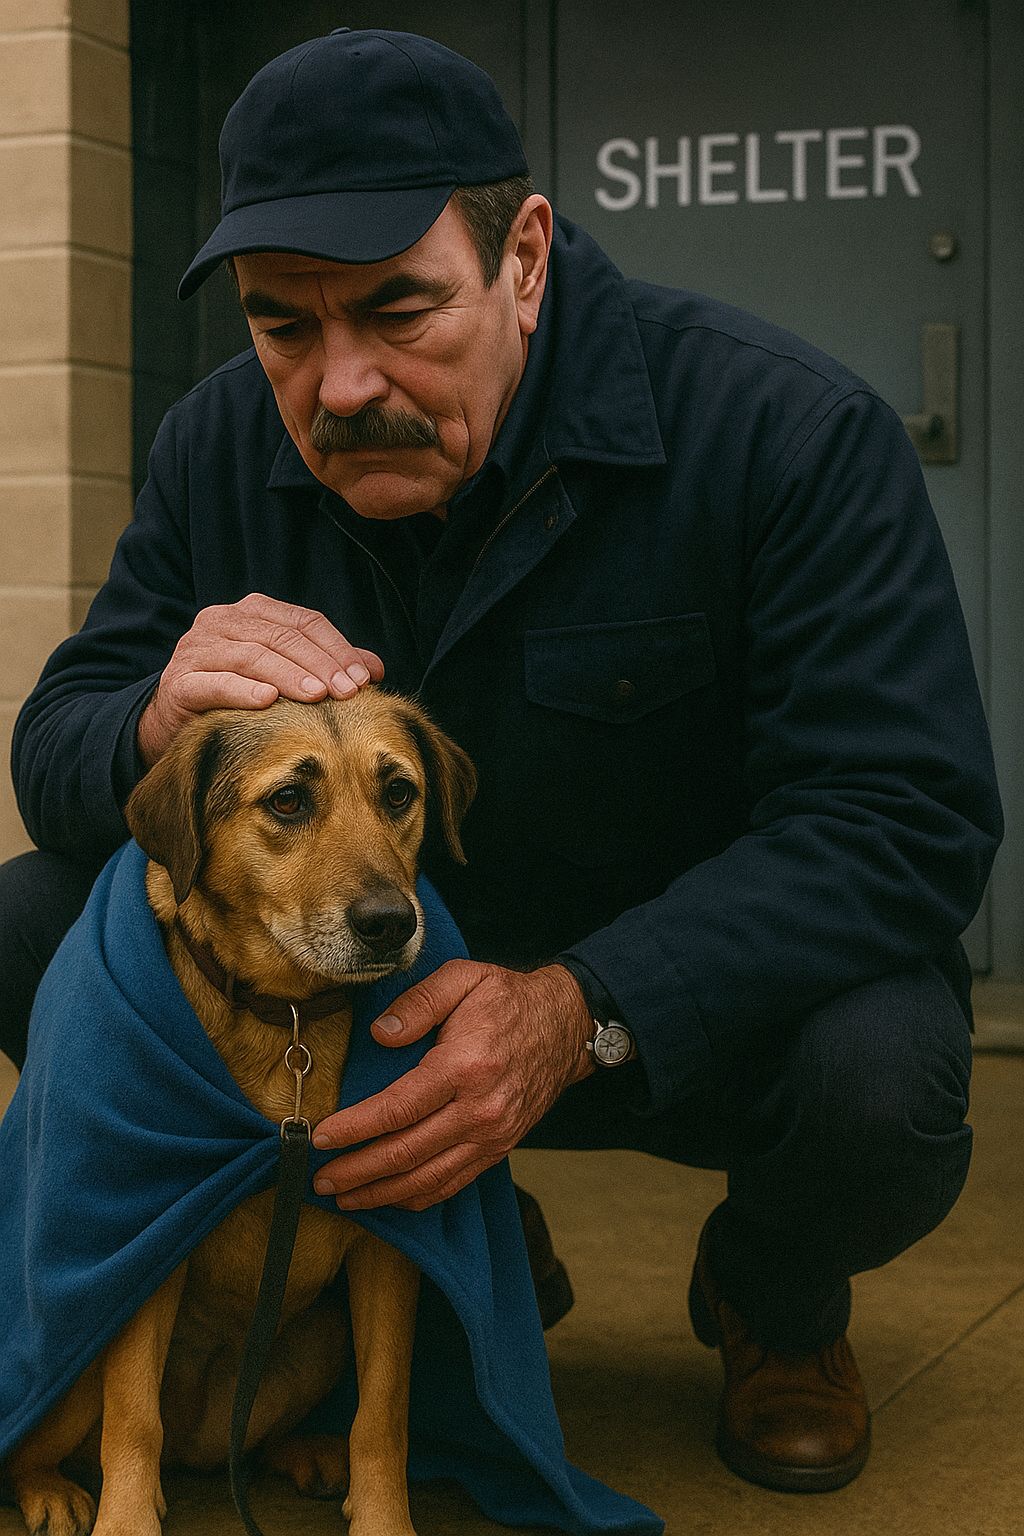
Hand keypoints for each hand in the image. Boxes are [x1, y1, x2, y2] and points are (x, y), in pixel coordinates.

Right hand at [137, 592, 383, 764]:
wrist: (174, 727)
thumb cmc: (237, 699)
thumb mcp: (282, 677)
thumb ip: (325, 667)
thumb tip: (374, 668)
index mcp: (250, 613)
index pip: (303, 621)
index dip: (337, 648)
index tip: (365, 677)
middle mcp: (221, 622)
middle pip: (281, 636)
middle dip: (320, 664)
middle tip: (348, 691)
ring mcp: (196, 650)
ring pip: (252, 656)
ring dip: (289, 675)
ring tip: (318, 696)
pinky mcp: (179, 682)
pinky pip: (215, 683)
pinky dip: (243, 690)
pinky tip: (269, 701)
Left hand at [311, 961, 595, 1210]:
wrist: (567, 1025)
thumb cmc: (508, 998)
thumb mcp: (462, 978)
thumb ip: (418, 1002)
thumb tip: (380, 1035)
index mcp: (464, 1066)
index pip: (397, 1109)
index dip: (354, 1128)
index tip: (320, 1137)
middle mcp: (480, 1109)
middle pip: (406, 1153)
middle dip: (357, 1171)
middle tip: (319, 1177)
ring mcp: (493, 1135)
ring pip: (428, 1179)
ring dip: (382, 1193)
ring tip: (344, 1197)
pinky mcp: (500, 1148)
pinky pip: (454, 1183)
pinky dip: (418, 1197)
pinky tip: (390, 1197)